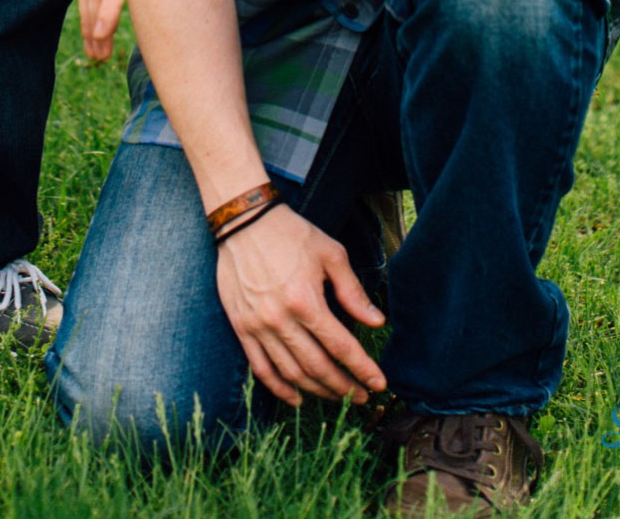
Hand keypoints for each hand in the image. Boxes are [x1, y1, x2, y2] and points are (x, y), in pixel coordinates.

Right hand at [215, 204, 385, 405]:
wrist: (242, 221)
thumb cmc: (290, 233)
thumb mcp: (330, 253)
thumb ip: (353, 292)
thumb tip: (376, 323)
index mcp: (306, 300)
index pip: (340, 347)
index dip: (362, 369)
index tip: (378, 383)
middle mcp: (281, 319)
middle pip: (318, 367)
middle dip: (344, 387)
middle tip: (361, 397)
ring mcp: (258, 327)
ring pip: (292, 373)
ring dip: (317, 391)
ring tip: (337, 397)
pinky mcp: (242, 328)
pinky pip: (261, 369)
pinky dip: (280, 389)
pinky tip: (297, 397)